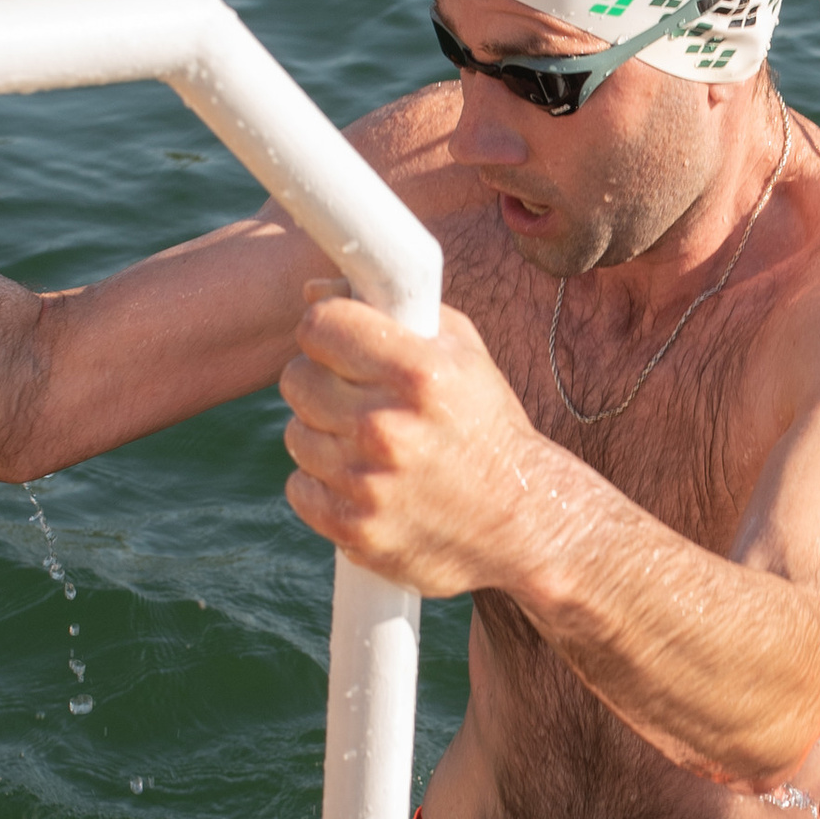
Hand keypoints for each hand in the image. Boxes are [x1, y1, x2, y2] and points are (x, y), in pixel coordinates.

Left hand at [281, 289, 550, 595]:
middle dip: (322, 378)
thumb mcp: (461, 352)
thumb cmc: (486, 425)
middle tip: (355, 391)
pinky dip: (324, 483)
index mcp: (420, 375)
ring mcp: (367, 484)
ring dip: (323, 433)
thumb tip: (313, 289)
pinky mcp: (353, 530)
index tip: (339, 338)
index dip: (326, 325)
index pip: (320, 324)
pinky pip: (300, 487)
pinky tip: (365, 479)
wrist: (523, 521)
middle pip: (298, 377)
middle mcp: (388, 429)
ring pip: (296, 432)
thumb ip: (392, 309)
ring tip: (369, 441)